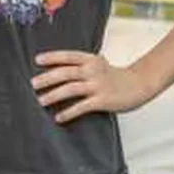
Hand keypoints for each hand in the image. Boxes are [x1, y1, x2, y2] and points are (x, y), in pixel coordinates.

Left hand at [32, 51, 153, 123]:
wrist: (139, 84)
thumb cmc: (115, 75)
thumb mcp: (98, 64)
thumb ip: (81, 64)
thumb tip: (57, 69)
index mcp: (91, 59)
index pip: (68, 56)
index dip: (52, 57)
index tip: (37, 60)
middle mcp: (93, 70)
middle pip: (66, 72)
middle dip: (47, 78)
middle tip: (33, 84)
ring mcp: (98, 85)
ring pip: (71, 88)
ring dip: (54, 95)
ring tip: (41, 100)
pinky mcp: (102, 100)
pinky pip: (82, 107)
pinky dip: (68, 112)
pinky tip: (59, 117)